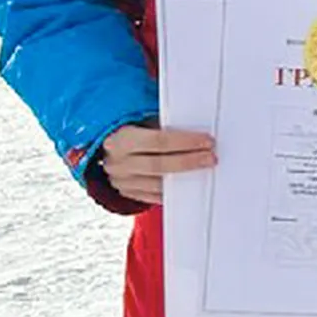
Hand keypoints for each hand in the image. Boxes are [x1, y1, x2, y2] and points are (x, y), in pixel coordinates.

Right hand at [98, 122, 215, 204]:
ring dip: (182, 179)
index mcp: (121, 139)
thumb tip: (195, 126)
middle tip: (211, 157)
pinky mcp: (125, 192)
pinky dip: (170, 192)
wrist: (105, 147)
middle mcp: (118, 162)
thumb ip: (163, 125)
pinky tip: (187, 186)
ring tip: (203, 171)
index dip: (185, 141)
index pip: (158, 140)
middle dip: (188, 161)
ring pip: (155, 184)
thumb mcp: (141, 119)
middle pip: (159, 165)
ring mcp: (120, 181)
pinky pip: (151, 196)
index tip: (207, 141)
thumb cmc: (129, 128)